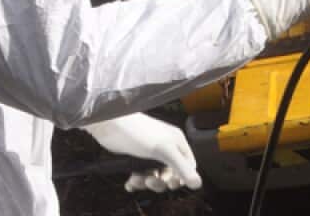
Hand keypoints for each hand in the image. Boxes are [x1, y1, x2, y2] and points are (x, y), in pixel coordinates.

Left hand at [82, 113, 201, 192]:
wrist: (110, 124)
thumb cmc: (139, 132)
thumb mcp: (163, 150)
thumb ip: (181, 167)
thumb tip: (198, 184)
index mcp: (177, 143)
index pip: (188, 165)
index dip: (182, 178)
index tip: (172, 184)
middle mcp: (166, 148)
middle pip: (171, 174)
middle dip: (160, 181)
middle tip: (150, 181)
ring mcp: (151, 154)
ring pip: (155, 176)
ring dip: (146, 182)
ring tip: (136, 180)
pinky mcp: (136, 159)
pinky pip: (141, 176)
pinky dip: (136, 182)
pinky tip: (129, 183)